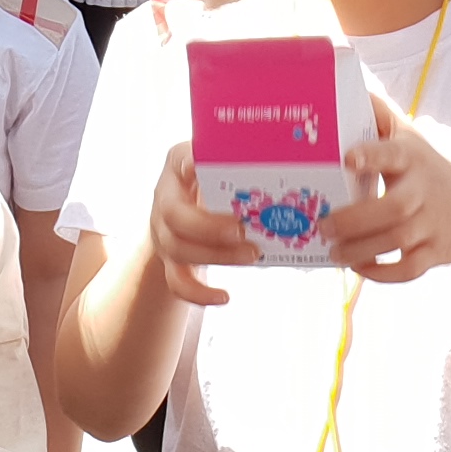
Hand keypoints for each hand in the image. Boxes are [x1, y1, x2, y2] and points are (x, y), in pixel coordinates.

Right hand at [147, 144, 251, 305]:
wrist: (185, 207)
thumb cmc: (214, 178)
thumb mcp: (222, 160)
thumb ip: (242, 158)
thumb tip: (288, 154)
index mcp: (178, 163)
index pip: (180, 161)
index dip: (194, 169)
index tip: (208, 172)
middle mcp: (165, 196)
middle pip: (175, 216)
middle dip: (209, 227)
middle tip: (243, 231)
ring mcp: (163, 230)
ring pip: (178, 249)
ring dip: (217, 256)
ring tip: (252, 256)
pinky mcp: (169, 259)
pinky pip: (176, 281)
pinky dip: (199, 293)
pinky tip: (224, 296)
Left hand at [319, 91, 450, 283]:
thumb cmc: (428, 169)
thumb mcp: (410, 138)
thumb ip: (379, 115)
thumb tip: (345, 85)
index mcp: (411, 158)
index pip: (392, 153)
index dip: (371, 155)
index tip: (347, 158)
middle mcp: (422, 191)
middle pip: (392, 209)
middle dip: (353, 221)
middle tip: (322, 225)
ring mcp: (431, 224)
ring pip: (395, 242)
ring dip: (359, 251)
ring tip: (332, 252)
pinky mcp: (435, 253)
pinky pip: (408, 270)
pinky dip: (382, 274)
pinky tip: (359, 269)